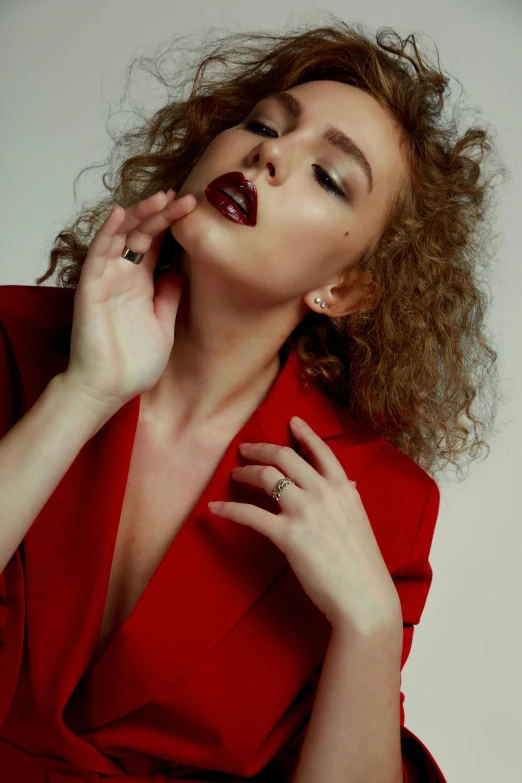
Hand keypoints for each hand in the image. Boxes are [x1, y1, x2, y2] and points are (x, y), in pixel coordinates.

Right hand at [63, 188, 195, 410]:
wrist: (109, 389)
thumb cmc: (134, 364)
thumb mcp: (164, 327)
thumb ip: (169, 298)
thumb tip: (180, 273)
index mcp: (142, 284)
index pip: (157, 244)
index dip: (172, 225)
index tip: (194, 208)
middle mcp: (124, 276)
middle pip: (143, 234)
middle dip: (164, 214)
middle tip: (188, 199)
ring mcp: (107, 279)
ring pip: (122, 236)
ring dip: (140, 215)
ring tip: (163, 198)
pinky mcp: (91, 288)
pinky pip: (98, 254)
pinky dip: (108, 233)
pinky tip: (121, 214)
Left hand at [208, 416, 401, 633]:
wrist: (364, 597)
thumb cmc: (363, 564)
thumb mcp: (360, 520)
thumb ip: (348, 499)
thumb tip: (346, 485)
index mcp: (343, 488)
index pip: (321, 451)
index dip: (303, 433)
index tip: (290, 421)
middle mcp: (323, 493)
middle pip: (284, 456)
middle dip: (260, 448)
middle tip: (246, 449)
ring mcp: (304, 511)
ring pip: (266, 476)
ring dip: (245, 472)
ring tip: (234, 474)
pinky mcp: (287, 535)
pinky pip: (250, 514)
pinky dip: (229, 509)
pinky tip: (215, 508)